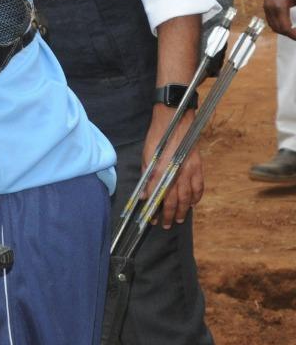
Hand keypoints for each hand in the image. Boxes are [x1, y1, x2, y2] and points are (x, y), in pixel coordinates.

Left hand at [143, 105, 204, 228]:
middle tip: (165, 225)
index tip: (150, 219)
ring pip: (188, 197)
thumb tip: (144, 194)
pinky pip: (199, 187)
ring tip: (178, 219)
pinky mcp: (199, 167)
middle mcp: (177, 173)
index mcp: (162, 170)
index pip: (157, 195)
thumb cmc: (159, 135)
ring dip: (183, 210)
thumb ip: (147, 175)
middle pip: (174, 200)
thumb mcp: (147, 153)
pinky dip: (196, 197)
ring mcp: (190, 171)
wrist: (176, 119)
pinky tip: (192, 203)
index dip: (154, 209)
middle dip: (169, 215)